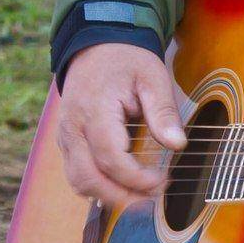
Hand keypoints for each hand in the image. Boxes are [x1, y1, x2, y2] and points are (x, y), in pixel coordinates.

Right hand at [56, 43, 187, 207]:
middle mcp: (73, 128)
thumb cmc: (127, 61)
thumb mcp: (153, 77)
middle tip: (154, 196)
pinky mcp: (67, 142)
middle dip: (123, 196)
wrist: (97, 46)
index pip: (110, 158)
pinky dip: (98, 187)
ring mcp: (66, 137)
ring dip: (109, 195)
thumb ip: (163, 112)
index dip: (136, 178)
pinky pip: (77, 175)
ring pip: (79, 182)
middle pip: (89, 178)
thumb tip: (177, 144)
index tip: (162, 181)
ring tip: (141, 195)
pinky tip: (124, 186)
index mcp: (94, 111)